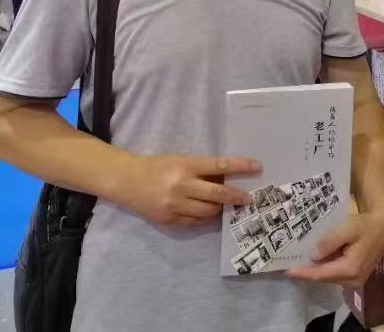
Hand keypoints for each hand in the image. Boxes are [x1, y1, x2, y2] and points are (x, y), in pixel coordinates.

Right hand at [111, 154, 261, 225]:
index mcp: (185, 165)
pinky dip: (205, 219)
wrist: (126, 180)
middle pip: (216, 194)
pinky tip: (211, 215)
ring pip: (207, 212)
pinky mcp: (168, 220)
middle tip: (248, 198)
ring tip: (228, 206)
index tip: (257, 167)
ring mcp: (174, 205)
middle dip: (236, 196)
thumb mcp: (180, 160)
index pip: (219, 165)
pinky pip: (194, 222)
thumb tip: (228, 177)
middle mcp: (181, 185)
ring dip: (221, 210)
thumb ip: (201, 169)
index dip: (240, 166)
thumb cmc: (158, 166)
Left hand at [288, 209, 383, 287]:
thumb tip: (313, 256)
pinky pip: (335, 274)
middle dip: (307, 272)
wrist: (383, 226)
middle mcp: (352, 280)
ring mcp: (355, 280)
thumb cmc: (366, 225)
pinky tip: (317, 260)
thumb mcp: (347, 228)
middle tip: (290, 265)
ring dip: (315, 270)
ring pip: (329, 277)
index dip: (303, 273)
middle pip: (323, 278)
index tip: (286, 271)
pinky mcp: (356, 277)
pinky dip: (325, 268)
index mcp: (350, 269)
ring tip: (300, 262)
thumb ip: (330, 242)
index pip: (320, 274)